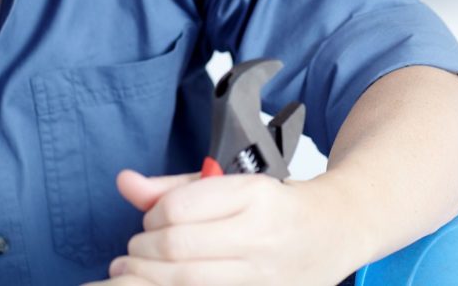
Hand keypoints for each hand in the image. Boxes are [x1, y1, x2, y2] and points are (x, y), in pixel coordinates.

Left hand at [81, 168, 360, 285]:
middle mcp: (261, 236)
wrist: (333, 230)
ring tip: (137, 271)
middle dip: (143, 252)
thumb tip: (124, 182)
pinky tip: (164, 285)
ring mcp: (265, 276)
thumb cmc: (275, 204)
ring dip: (150, 278)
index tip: (150, 221)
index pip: (179, 209)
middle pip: (179, 249)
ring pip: (189, 283)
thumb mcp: (226, 181)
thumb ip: (171, 186)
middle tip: (135, 251)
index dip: (152, 216)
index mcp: (252, 195)